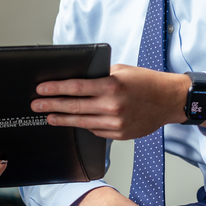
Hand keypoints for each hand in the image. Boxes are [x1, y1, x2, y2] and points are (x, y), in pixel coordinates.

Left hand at [32, 64, 205, 139]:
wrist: (169, 100)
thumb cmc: (145, 82)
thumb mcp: (121, 71)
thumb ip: (99, 77)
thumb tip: (76, 81)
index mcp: (110, 86)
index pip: (75, 87)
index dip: (55, 89)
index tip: (40, 90)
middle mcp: (111, 106)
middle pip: (73, 107)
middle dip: (51, 106)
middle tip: (36, 106)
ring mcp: (115, 123)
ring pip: (82, 122)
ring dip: (63, 119)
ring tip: (49, 116)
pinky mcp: (119, 134)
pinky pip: (95, 130)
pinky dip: (83, 125)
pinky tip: (73, 122)